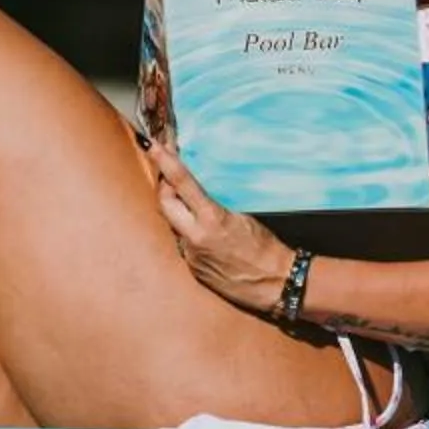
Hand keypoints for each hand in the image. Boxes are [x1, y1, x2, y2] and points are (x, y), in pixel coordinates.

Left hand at [152, 146, 292, 316]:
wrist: (275, 283)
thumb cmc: (266, 248)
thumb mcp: (243, 217)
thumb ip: (214, 205)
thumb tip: (198, 193)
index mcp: (211, 219)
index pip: (182, 183)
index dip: (165, 162)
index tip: (152, 146)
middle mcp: (195, 238)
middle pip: (165, 203)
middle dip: (164, 186)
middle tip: (168, 174)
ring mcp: (191, 256)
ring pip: (173, 225)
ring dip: (177, 212)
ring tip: (189, 204)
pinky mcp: (193, 270)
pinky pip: (182, 244)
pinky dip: (188, 234)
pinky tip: (204, 234)